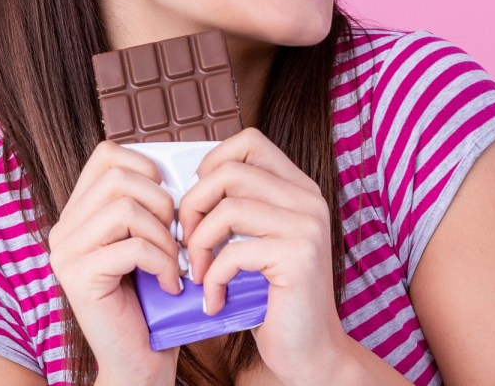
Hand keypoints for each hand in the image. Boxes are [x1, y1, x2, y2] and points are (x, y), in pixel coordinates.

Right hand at [48, 141, 180, 384]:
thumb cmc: (154, 298)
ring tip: (174, 263)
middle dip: (163, 203)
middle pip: (120, 177)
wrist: (141, 359)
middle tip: (177, 238)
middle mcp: (65, 228)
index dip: (147, 167)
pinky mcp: (77, 277)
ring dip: (164, 236)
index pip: (107, 154)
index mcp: (80, 212)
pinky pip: (132, 248)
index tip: (169, 202)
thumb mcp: (152, 238)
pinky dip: (163, 264)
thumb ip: (150, 203)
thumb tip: (176, 167)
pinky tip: (170, 285)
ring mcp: (66, 252)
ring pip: (125, 209)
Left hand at [179, 128, 350, 384]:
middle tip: (186, 242)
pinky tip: (215, 300)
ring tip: (199, 273)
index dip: (212, 164)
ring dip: (199, 244)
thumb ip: (238, 208)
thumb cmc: (273, 298)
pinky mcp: (299, 257)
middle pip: (230, 171)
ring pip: (228, 208)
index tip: (198, 202)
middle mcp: (308, 200)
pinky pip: (234, 252)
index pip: (249, 142)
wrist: (310, 351)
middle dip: (193, 206)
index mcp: (298, 188)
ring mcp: (307, 226)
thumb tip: (185, 187)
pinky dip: (214, 279)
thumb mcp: (256, 242)